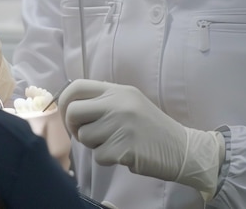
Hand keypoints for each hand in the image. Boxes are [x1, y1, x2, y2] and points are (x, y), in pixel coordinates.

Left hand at [58, 79, 223, 199]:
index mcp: (117, 90)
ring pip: (84, 136)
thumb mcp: (129, 102)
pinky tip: (123, 153)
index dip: (64, 101)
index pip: (76, 87)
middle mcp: (117, 103)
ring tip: (113, 142)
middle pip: (73, 111)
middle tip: (83, 133)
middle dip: (72, 126)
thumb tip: (71, 106)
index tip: (68, 115)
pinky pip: (99, 156)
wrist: (181, 147)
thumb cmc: (151, 127)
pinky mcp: (124, 147)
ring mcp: (120, 124)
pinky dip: (107, 158)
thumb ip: (104, 100)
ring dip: (93, 144)